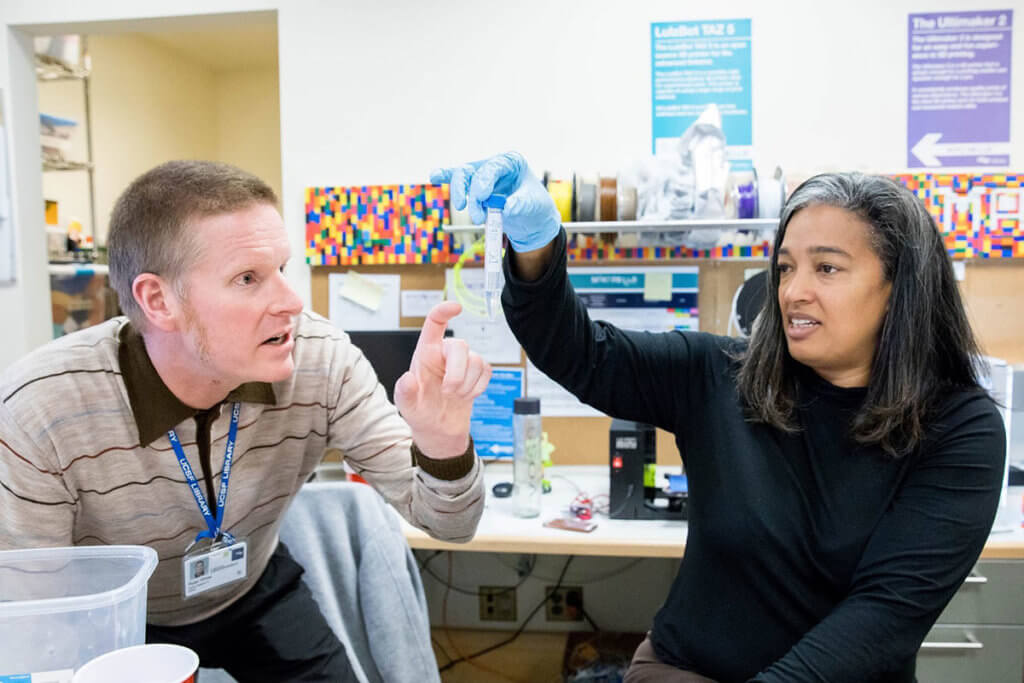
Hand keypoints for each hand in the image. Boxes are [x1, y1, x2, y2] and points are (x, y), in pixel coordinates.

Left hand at [393, 301, 491, 457]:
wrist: (439, 430)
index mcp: (425, 353)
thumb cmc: (420, 412)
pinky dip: (478, 387)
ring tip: (455, 397)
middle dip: (458, 372)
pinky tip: (466, 396)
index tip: (456, 308)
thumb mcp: (406, 407)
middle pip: (460, 346)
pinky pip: (487, 371)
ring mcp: (463, 362)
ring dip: (467, 385)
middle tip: (448, 392)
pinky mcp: (478, 372)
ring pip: (476, 360)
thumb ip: (404, 393)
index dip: (444, 311)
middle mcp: (445, 353)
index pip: (434, 324)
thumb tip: (407, 379)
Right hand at [430, 151, 560, 251]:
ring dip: (462, 197)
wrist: (532, 221)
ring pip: (462, 178)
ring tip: (476, 217)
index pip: (494, 166)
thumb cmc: (535, 207)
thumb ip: (521, 204)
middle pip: (472, 171)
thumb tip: (508, 207)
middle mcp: (494, 165)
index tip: (482, 197)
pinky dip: (445, 177)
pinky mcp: (473, 188)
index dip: (485, 180)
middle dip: (470, 193)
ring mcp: (481, 176)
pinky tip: (434, 176)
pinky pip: (456, 180)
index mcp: (511, 162)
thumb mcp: (534, 205)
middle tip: (477, 215)